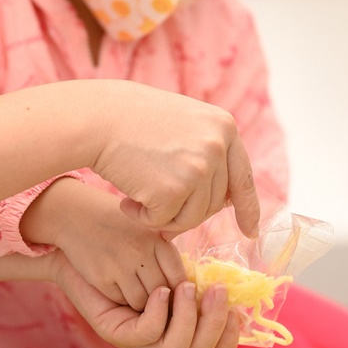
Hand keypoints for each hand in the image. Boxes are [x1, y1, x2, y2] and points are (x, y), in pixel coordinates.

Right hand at [20, 179, 185, 309]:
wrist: (75, 213)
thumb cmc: (115, 222)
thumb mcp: (145, 229)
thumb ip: (164, 253)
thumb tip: (184, 288)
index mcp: (157, 238)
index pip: (179, 278)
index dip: (177, 290)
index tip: (170, 290)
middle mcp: (142, 251)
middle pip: (163, 293)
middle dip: (158, 299)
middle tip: (150, 293)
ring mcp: (122, 264)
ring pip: (143, 302)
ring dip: (139, 302)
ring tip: (131, 286)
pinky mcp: (103, 276)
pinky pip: (120, 301)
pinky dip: (119, 298)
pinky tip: (114, 283)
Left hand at [49, 253, 239, 347]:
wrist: (83, 246)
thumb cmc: (129, 252)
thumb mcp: (170, 266)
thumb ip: (196, 280)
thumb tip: (230, 285)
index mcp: (178, 330)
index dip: (228, 341)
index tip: (236, 312)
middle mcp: (160, 342)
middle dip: (213, 323)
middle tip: (216, 291)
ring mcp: (137, 342)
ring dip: (186, 317)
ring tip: (184, 287)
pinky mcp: (114, 332)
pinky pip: (145, 334)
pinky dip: (159, 314)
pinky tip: (161, 290)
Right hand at [88, 83, 258, 237]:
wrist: (97, 117)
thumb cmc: (131, 119)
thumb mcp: (183, 122)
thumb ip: (208, 151)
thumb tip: (227, 199)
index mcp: (224, 126)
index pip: (243, 177)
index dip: (247, 208)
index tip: (250, 230)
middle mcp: (217, 146)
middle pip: (213, 203)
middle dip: (185, 208)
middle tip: (153, 193)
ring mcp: (198, 168)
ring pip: (191, 217)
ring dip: (163, 215)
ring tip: (138, 195)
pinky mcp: (174, 190)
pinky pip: (164, 222)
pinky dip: (144, 219)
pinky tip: (126, 201)